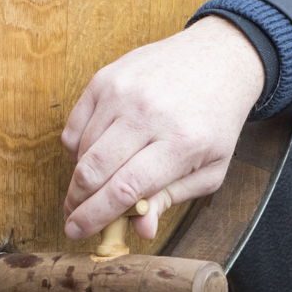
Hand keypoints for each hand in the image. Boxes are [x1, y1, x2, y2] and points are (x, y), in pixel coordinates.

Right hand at [61, 17, 265, 241]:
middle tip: (73, 217)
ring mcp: (123, 92)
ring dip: (81, 176)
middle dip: (76, 203)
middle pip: (93, 171)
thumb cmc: (215, 120)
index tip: (77, 231)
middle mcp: (149, 114)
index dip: (95, 216)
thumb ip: (172, 198)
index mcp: (181, 142)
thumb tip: (141, 228)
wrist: (218, 59)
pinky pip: (74, 125)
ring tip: (97, 184)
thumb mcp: (210, 168)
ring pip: (81, 150)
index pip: (125, 189)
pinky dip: (77, 148)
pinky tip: (96, 154)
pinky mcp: (106, 77)